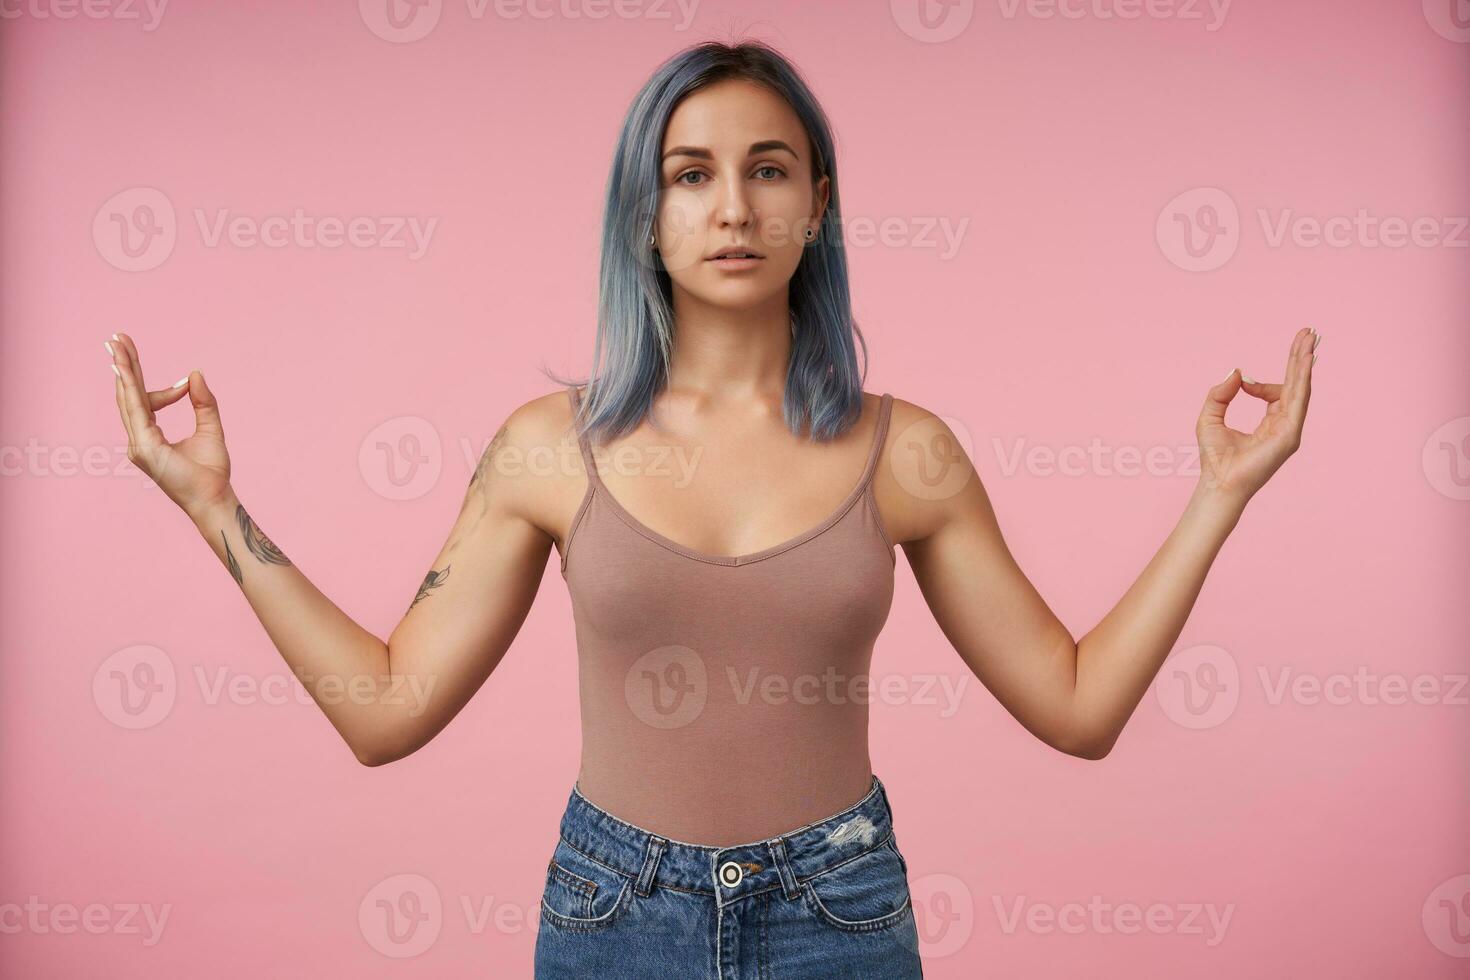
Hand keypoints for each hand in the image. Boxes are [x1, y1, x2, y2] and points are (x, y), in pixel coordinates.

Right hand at [106, 332, 232, 520]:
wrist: (214, 497)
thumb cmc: (211, 471)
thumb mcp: (211, 429)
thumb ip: (203, 403)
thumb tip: (194, 374)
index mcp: (150, 436)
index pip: (146, 401)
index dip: (166, 389)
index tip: (186, 384)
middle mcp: (139, 439)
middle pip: (129, 394)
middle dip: (124, 365)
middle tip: (117, 338)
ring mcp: (138, 443)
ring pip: (128, 398)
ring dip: (123, 369)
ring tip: (117, 344)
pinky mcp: (144, 447)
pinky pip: (136, 410)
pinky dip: (130, 388)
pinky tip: (124, 369)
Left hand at [1196, 327, 1317, 501]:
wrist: (1218, 482)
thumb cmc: (1214, 458)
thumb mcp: (1210, 417)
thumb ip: (1221, 393)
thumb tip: (1237, 373)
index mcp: (1270, 423)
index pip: (1277, 392)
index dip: (1260, 383)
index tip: (1242, 382)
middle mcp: (1284, 424)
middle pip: (1296, 383)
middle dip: (1301, 357)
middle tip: (1308, 332)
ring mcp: (1290, 429)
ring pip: (1300, 387)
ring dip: (1304, 361)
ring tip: (1310, 337)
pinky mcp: (1290, 434)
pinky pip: (1299, 399)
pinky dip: (1302, 377)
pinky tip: (1305, 359)